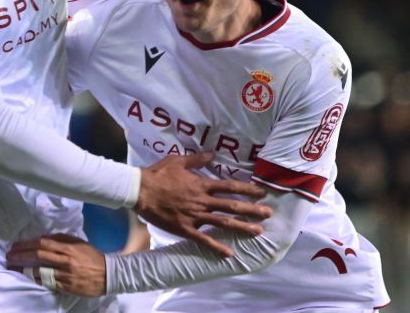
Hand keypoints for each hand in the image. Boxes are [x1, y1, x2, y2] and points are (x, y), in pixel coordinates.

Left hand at [6, 234, 105, 296]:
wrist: (107, 274)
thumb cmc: (92, 256)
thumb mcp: (78, 243)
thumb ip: (62, 239)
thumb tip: (44, 238)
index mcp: (68, 248)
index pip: (43, 244)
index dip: (27, 244)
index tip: (15, 245)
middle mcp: (65, 260)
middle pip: (39, 256)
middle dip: (22, 256)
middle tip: (9, 256)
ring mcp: (65, 274)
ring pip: (40, 271)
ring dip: (25, 269)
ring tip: (13, 268)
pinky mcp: (66, 286)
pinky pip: (47, 283)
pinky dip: (36, 279)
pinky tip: (28, 277)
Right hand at [134, 152, 270, 256]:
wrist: (140, 191)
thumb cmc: (158, 174)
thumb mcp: (178, 161)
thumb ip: (197, 159)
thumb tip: (212, 154)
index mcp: (201, 184)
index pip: (230, 187)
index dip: (247, 189)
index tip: (261, 192)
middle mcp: (202, 201)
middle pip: (232, 206)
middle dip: (252, 210)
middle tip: (268, 214)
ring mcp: (194, 216)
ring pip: (223, 223)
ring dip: (242, 227)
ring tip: (258, 232)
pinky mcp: (185, 228)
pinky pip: (203, 240)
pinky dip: (217, 247)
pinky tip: (230, 254)